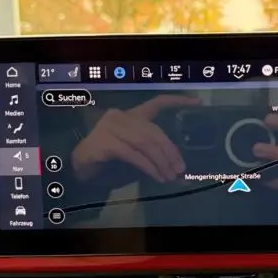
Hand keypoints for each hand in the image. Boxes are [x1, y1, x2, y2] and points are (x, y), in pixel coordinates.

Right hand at [72, 95, 200, 182]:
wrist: (80, 169)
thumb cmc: (109, 162)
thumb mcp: (136, 156)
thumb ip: (154, 157)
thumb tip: (178, 169)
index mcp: (132, 115)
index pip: (158, 102)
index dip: (178, 101)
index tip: (198, 102)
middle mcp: (122, 116)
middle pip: (154, 131)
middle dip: (170, 151)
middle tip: (180, 169)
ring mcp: (111, 127)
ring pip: (145, 143)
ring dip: (160, 162)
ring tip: (169, 176)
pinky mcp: (105, 142)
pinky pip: (133, 154)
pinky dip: (147, 166)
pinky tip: (156, 176)